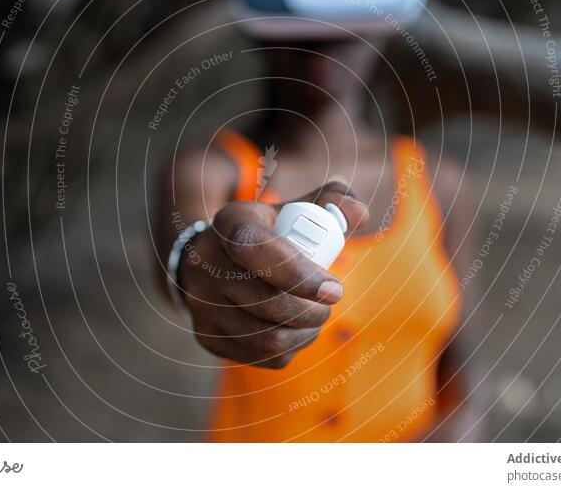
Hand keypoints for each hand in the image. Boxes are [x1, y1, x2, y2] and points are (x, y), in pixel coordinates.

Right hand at [179, 182, 369, 367]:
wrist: (216, 258)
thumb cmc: (270, 231)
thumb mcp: (296, 208)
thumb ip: (333, 203)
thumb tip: (359, 214)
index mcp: (229, 223)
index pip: (254, 248)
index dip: (298, 273)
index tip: (335, 289)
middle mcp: (206, 264)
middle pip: (265, 302)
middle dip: (311, 311)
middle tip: (329, 303)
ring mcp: (201, 304)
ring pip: (265, 338)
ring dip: (303, 333)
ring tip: (314, 317)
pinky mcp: (207, 336)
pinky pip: (260, 357)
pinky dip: (289, 349)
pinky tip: (294, 331)